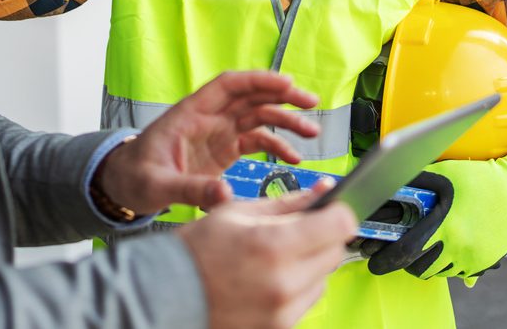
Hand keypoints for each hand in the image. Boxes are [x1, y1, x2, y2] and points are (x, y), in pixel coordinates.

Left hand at [95, 70, 321, 214]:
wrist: (124, 185)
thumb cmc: (134, 177)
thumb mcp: (157, 186)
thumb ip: (191, 190)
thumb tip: (226, 196)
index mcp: (190, 113)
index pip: (228, 85)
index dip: (258, 80)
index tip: (286, 82)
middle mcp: (209, 118)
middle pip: (251, 96)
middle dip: (282, 95)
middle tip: (311, 102)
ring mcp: (218, 133)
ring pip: (258, 116)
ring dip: (286, 120)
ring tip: (312, 132)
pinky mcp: (224, 150)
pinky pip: (256, 141)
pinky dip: (277, 146)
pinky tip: (294, 157)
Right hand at [179, 182, 357, 328]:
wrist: (167, 295)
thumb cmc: (196, 251)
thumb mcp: (239, 213)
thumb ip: (287, 202)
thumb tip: (322, 190)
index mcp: (273, 246)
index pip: (339, 225)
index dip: (338, 211)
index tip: (332, 208)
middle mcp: (284, 283)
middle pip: (335, 252)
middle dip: (323, 235)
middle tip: (298, 229)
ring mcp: (283, 312)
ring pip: (324, 278)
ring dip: (311, 263)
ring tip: (275, 256)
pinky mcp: (280, 328)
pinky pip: (306, 301)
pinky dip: (297, 286)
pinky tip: (270, 277)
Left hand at [364, 152, 506, 281]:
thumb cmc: (481, 180)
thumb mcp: (444, 174)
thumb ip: (414, 180)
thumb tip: (386, 184)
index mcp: (447, 224)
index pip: (407, 251)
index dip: (386, 257)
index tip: (374, 258)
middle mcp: (460, 246)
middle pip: (418, 267)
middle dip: (401, 262)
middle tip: (393, 252)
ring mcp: (472, 258)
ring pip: (435, 272)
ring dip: (421, 264)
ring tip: (416, 247)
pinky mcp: (482, 264)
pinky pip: (454, 272)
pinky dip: (441, 264)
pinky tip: (439, 247)